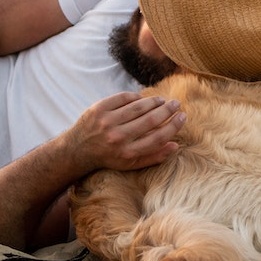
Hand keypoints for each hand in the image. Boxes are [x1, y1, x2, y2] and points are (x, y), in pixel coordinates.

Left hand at [66, 92, 185, 172]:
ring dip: (154, 102)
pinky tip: (142, 98)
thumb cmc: (109, 157)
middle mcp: (118, 138)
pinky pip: (123, 98)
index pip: (158, 138)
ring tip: (162, 100)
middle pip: (151, 120)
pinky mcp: (99, 108)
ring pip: (139, 107)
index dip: (174, 126)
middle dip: (167, 110)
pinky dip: (135, 97)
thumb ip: (153, 157)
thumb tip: (175, 146)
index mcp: (128, 153)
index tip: (183, 117)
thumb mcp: (130, 164)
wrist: (77, 149)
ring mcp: (107, 122)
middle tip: (176, 104)